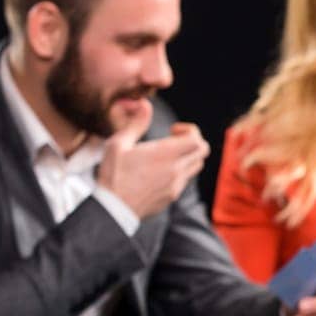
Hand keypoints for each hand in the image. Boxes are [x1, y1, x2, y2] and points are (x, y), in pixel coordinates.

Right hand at [97, 99, 209, 218]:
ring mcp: (176, 186)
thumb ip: (136, 124)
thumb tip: (146, 105)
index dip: (190, 130)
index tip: (173, 130)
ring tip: (166, 155)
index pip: (197, 140)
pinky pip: (185, 180)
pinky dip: (180, 171)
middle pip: (202, 151)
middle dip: (192, 141)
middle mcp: (176, 170)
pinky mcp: (171, 197)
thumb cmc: (113, 175)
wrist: (112, 210)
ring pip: (196, 166)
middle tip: (174, 140)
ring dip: (187, 156)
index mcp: (165, 155)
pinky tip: (160, 171)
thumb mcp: (118, 145)